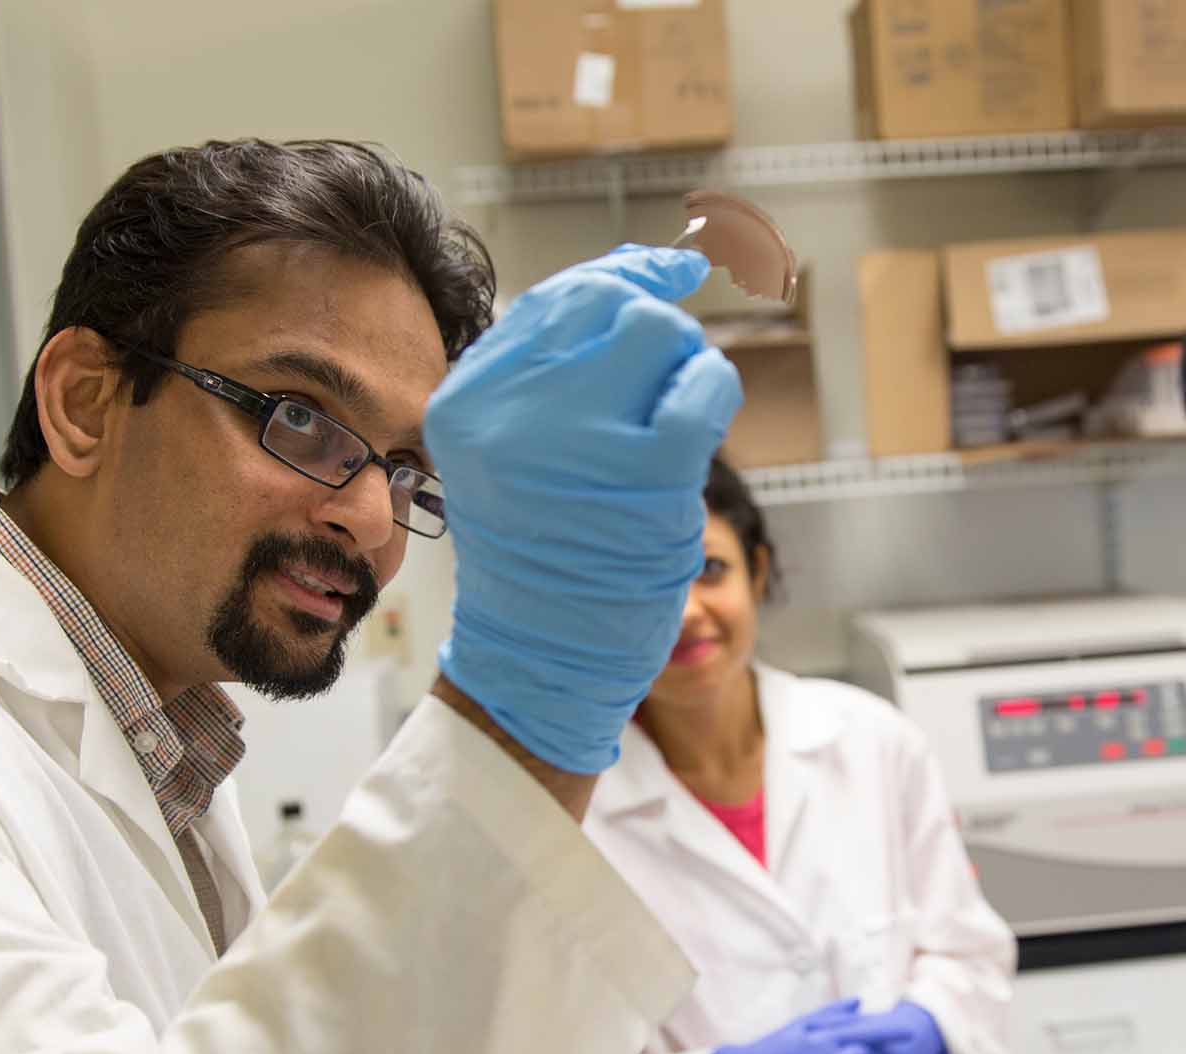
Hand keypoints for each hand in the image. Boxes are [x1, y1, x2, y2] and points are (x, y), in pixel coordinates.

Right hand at [426, 244, 742, 772]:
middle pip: (610, 301)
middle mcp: (516, 410)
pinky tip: (700, 418)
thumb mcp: (516, 448)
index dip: (625, 273)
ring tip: (669, 421)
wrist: (545, 654)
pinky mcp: (647, 469)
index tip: (669, 267)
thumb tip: (644, 270)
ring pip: (660, 332)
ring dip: (685, 362)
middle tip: (671, 363)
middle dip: (656, 319)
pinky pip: (703, 384)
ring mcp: (581, 436)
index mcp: (471, 399)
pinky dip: (714, 389)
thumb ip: (557, 368)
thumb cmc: (544, 550)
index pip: (556, 298)